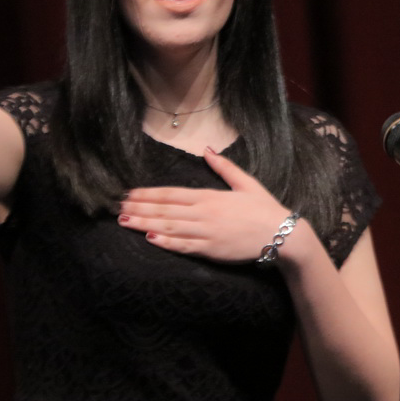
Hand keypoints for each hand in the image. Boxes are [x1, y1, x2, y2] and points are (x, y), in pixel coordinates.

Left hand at [118, 147, 316, 265]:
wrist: (282, 234)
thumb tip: (207, 150)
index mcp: (210, 196)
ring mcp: (206, 233)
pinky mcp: (211, 250)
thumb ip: (223, 167)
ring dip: (144, 224)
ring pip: (169, 227)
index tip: (129, 194)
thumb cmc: (264, 208)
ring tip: (124, 222)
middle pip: (164, 210)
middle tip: (117, 208)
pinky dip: (166, 242)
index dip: (148, 194)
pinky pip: (184, 246)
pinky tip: (149, 239)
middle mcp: (204, 213)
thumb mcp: (246, 183)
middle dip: (139, 208)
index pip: (171, 194)